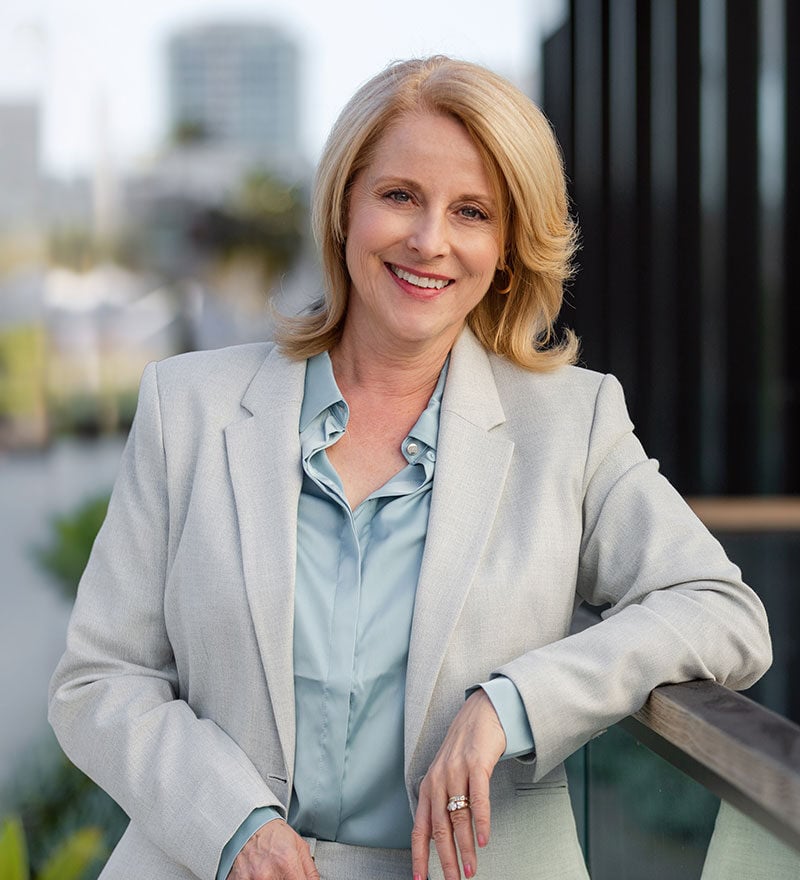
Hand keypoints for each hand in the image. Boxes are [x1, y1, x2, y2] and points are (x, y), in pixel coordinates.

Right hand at [228, 820, 319, 879]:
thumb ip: (310, 872)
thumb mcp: (300, 847)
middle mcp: (268, 874)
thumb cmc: (274, 835)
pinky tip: (258, 874)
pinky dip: (256, 879)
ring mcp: (251, 879)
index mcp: (287, 863)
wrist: (249, 824)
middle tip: (283, 874)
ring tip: (272, 874)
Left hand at [411, 690, 505, 879]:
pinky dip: (481, 822)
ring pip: (459, 818)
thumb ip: (442, 802)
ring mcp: (457, 771)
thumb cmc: (463, 748)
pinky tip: (484, 840)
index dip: (419, 856)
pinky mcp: (477, 764)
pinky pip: (479, 799)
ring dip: (466, 848)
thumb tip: (441, 838)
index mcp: (428, 787)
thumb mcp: (445, 774)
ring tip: (471, 870)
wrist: (480, 713)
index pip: (420, 829)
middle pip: (440, 829)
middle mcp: (438, 780)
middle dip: (446, 861)